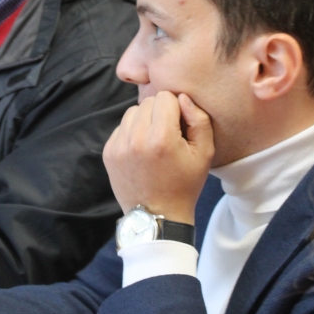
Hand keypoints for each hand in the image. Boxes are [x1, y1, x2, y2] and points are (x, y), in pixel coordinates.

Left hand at [102, 91, 213, 223]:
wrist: (157, 216)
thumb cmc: (185, 184)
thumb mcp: (205, 153)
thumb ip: (199, 119)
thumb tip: (182, 97)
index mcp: (161, 137)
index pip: (165, 97)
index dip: (176, 108)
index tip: (180, 125)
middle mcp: (136, 138)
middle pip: (147, 102)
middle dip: (159, 113)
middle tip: (168, 134)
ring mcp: (118, 145)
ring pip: (132, 112)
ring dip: (144, 120)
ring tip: (154, 141)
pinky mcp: (108, 152)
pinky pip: (121, 128)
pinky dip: (132, 133)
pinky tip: (141, 151)